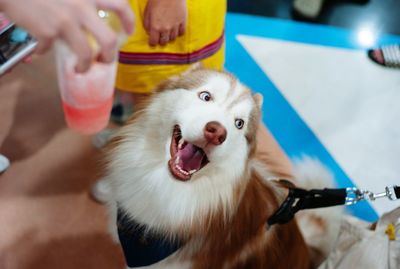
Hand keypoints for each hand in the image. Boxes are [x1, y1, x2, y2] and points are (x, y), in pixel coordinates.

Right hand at [0, 0, 134, 72]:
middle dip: (110, 56)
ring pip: (86, 54)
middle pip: (109, 39)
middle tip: (106, 60)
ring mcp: (66, 20)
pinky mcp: (48, 31)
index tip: (129, 31)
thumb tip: (89, 19)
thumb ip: (81, 1)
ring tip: (80, 69)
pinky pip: (49, 48)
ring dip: (84, 66)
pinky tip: (40, 46)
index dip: (129, 21)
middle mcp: (81, 6)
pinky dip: (44, 49)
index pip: (120, 5)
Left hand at [144, 0, 186, 45]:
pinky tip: (176, 29)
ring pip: (172, 38)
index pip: (154, 42)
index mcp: (155, 26)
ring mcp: (175, 26)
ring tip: (168, 32)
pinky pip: (181, 33)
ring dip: (169, 37)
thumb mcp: (147, 11)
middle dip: (161, 41)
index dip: (152, 42)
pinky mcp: (183, 21)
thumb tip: (149, 32)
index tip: (152, 41)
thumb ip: (147, 23)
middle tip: (160, 37)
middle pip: (164, 42)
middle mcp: (165, 29)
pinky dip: (178, 33)